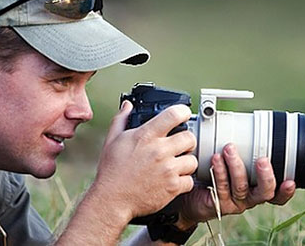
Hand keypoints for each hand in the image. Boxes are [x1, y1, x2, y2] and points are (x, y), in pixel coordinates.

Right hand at [87, 101, 198, 223]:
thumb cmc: (112, 171)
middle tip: (180, 145)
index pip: (173, 115)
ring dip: (186, 162)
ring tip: (176, 164)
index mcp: (146, 136)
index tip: (183, 114)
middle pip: (190, 137)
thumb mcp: (112, 140)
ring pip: (192, 160)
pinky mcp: (172, 187)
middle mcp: (159, 151)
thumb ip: (121, 120)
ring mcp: (168, 170)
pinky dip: (183, 181)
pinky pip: (189, 180)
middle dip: (186, 140)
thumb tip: (127, 106)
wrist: (112, 199)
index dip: (182, 112)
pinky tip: (173, 179)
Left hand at [173, 143, 295, 229]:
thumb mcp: (229, 160)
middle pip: (265, 192)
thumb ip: (239, 147)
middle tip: (262, 160)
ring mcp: (233, 202)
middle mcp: (248, 197)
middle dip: (266, 176)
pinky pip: (220, 188)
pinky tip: (215, 159)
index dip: (286, 190)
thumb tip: (241, 119)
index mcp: (256, 187)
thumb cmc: (211, 173)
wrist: (189, 193)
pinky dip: (219, 172)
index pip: (276, 193)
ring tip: (229, 149)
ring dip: (236, 166)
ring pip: (241, 187)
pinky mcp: (217, 204)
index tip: (290, 180)